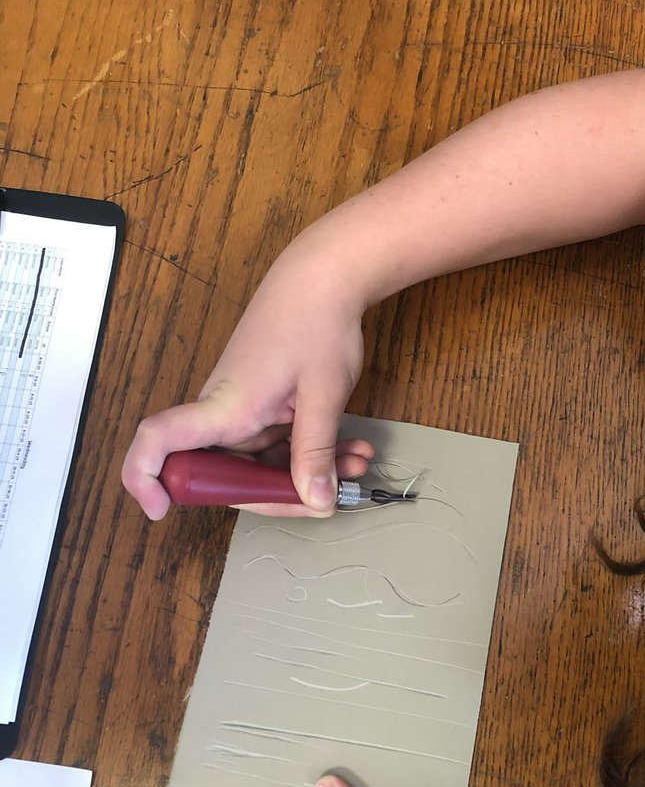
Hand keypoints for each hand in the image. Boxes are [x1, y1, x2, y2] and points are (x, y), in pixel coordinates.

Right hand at [122, 246, 372, 520]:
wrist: (326, 278)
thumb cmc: (316, 324)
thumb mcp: (323, 395)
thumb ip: (316, 452)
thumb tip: (316, 502)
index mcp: (224, 406)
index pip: (159, 441)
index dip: (145, 477)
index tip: (159, 509)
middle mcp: (225, 413)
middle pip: (227, 478)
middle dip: (281, 495)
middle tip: (329, 498)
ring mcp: (244, 412)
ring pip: (263, 466)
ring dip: (310, 474)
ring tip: (356, 465)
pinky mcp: (264, 408)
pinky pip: (279, 446)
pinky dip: (314, 453)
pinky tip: (352, 450)